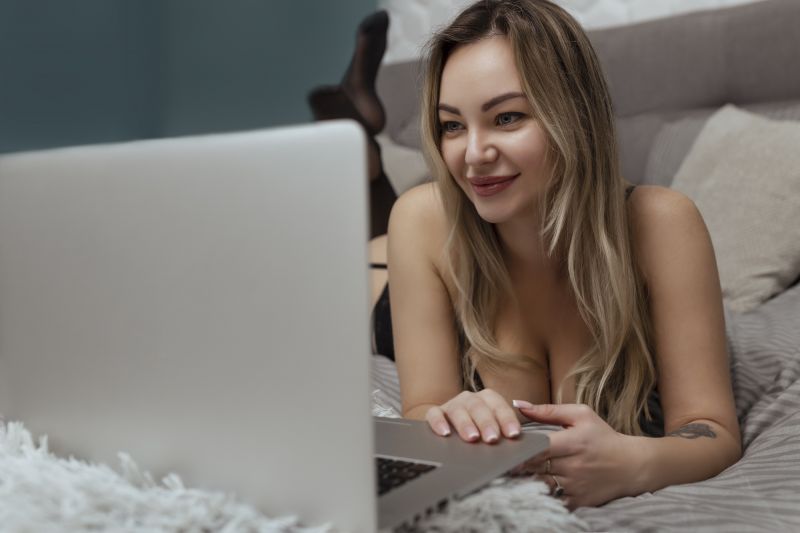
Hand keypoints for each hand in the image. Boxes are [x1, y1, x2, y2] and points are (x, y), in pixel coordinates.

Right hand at [425, 389, 521, 442]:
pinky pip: (434, 414)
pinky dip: (439, 422)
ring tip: (472, 438)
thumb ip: (507, 436)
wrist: (452, 428)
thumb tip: (519, 450)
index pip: (499, 406)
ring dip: (466, 424)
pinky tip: (445, 433)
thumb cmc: (480, 431)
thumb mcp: (495, 430)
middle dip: (487, 422)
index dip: (507, 419)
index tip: (513, 434)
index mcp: (488, 399)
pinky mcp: (435, 413)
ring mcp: (452, 405)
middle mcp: (470, 399)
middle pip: (479, 406)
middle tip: (492, 438)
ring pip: (458, 409)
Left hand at [512, 401, 642, 508]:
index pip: (538, 447)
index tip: (505, 447)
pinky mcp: (578, 501)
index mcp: (573, 442)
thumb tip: (518, 405)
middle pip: (535, 467)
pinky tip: (530, 488)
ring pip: (540, 485)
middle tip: (501, 460)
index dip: (519, 449)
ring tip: (511, 473)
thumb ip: (548, 411)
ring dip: (524, 480)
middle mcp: (574, 466)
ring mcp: (575, 486)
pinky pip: (552, 500)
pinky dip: (540, 495)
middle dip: (516, 464)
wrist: (632, 466)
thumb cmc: (603, 437)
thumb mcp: (580, 415)